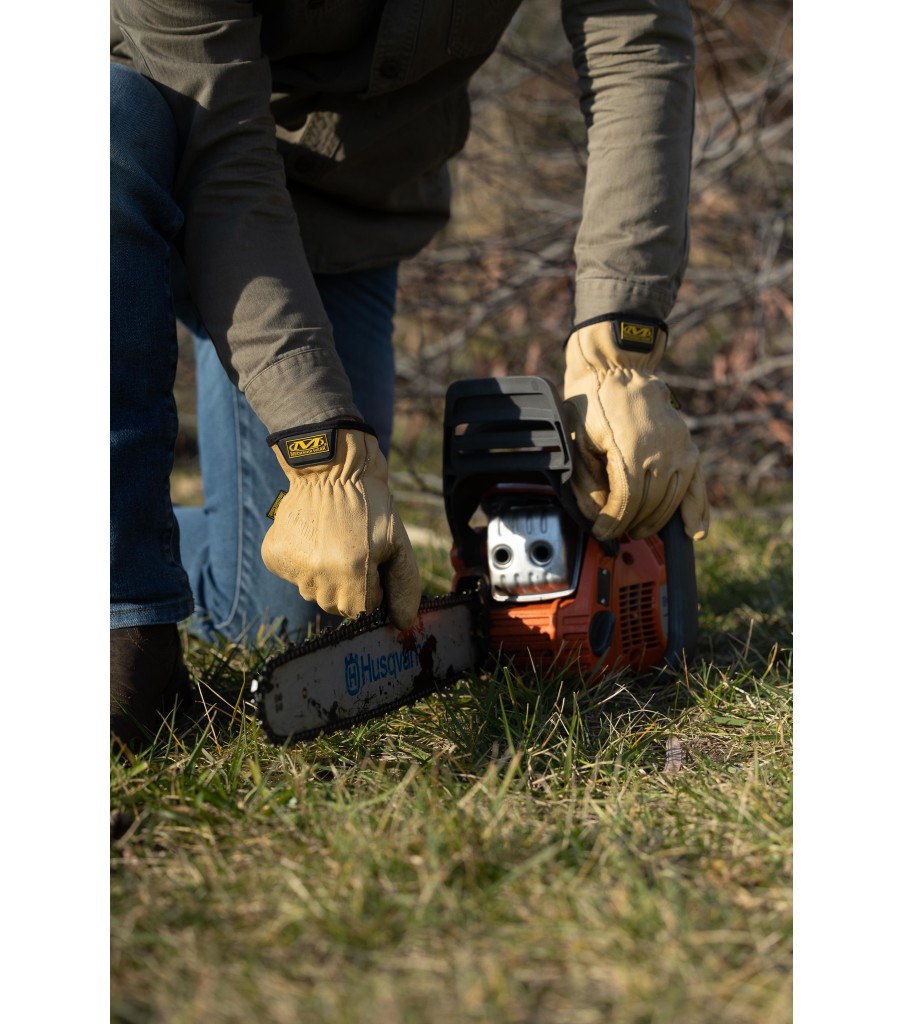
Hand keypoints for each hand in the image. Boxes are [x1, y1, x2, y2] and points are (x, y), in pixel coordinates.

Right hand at [261, 423, 420, 628]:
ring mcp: (293, 569)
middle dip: (348, 585)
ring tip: (329, 540)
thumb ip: (404, 587)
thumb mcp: (398, 543)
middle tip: (350, 549)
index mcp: (353, 575)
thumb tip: (403, 625)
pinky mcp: (273, 557)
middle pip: (337, 605)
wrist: (331, 469)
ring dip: (324, 574)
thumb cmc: (370, 506)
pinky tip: (311, 537)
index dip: (372, 586)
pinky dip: (302, 562)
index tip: (370, 560)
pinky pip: (292, 576)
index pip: (364, 608)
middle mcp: (319, 577)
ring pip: (313, 592)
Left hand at [563, 317, 708, 541]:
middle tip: (617, 532)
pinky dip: (697, 510)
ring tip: (639, 530)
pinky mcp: (689, 447)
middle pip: (650, 504)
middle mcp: (662, 449)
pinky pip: (696, 485)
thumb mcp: (579, 441)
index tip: (603, 533)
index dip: (614, 522)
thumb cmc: (594, 404)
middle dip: (632, 524)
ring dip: (656, 521)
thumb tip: (599, 516)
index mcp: (632, 447)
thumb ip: (588, 482)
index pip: (627, 500)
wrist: (618, 371)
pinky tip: (695, 531)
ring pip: (671, 499)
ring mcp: (680, 448)